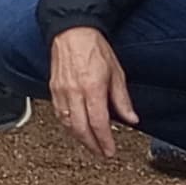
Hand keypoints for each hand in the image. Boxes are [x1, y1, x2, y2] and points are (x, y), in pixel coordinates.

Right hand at [47, 24, 134, 159]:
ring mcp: (61, 91)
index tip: (110, 151)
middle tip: (101, 153)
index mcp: (92, 87)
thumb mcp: (116, 73)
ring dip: (79, 137)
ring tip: (90, 144)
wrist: (71, 31)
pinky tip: (75, 129)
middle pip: (81, 127)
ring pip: (67, 123)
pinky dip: (67, 125)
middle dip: (92, 144)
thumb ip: (122, 99)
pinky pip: (58, 113)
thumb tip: (131, 118)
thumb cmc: (94, 48)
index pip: (98, 123)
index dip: (105, 141)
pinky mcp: (53, 88)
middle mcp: (74, 91)